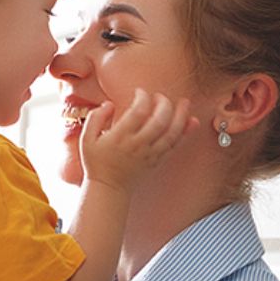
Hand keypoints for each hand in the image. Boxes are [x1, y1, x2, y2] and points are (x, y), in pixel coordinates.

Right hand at [79, 88, 197, 191]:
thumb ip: (95, 118)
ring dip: (181, 116)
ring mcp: (149, 154)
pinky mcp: (157, 160)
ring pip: (171, 134)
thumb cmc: (96, 161)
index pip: (138, 113)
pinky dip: (186, 133)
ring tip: (185, 102)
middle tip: (160, 96)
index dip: (142, 98)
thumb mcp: (86, 139)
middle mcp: (137, 145)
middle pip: (159, 121)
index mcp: (120, 138)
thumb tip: (109, 104)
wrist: (108, 187)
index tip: (140, 92)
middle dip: (164, 104)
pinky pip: (174, 146)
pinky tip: (193, 121)